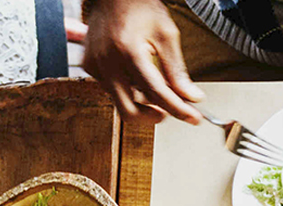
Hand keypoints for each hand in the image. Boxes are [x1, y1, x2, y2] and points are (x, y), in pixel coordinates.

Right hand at [82, 0, 204, 125]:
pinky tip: (137, 74)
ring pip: (121, 101)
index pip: (156, 93)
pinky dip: (128, 88)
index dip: (178, 110)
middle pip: (129, 111)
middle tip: (170, 111)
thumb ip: (177, 70)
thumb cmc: (139, 8)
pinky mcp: (89, 66)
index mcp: (128, 51)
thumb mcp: (166, 36)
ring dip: (142, 100)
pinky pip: (111, 89)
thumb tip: (191, 96)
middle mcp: (107, 62)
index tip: (192, 117)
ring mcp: (95, 65)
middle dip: (153, 117)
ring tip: (155, 83)